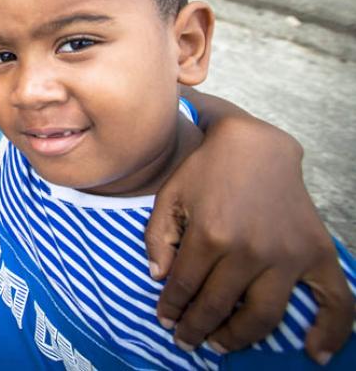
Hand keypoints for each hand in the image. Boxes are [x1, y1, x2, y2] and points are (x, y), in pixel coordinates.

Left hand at [146, 118, 352, 363]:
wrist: (254, 144)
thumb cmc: (206, 169)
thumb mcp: (169, 195)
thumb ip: (158, 237)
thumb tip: (161, 279)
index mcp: (210, 235)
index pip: (185, 287)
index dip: (171, 308)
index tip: (165, 320)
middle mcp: (250, 251)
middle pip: (219, 306)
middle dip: (196, 328)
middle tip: (187, 340)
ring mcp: (287, 254)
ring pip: (263, 316)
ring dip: (238, 338)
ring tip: (220, 344)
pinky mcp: (316, 252)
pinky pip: (335, 299)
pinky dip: (330, 332)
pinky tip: (314, 352)